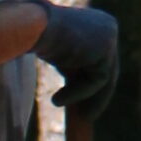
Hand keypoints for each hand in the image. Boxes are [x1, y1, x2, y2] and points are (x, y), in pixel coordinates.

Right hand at [34, 0, 123, 122]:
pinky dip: (78, 93)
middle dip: (97, 95)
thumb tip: (79, 87)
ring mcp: (110, 37)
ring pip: (103, 77)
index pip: (103, 58)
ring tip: (59, 107)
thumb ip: (76, 65)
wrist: (31, 26)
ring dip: (83, 97)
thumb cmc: (39, 38)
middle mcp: (109, 26)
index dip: (95, 82)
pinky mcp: (105, 50)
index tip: (86, 104)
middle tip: (86, 116)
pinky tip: (56, 100)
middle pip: (108, 68)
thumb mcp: (63, 54)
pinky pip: (97, 80)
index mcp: (101, 23)